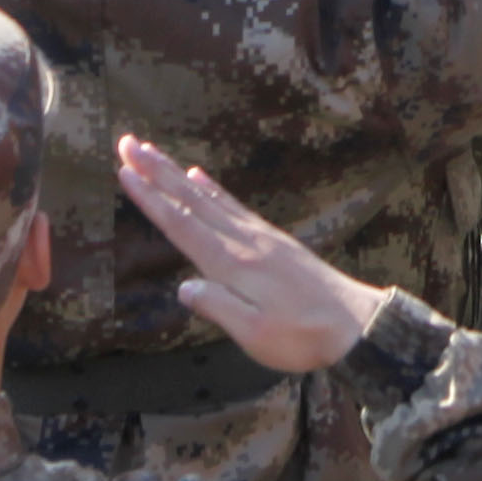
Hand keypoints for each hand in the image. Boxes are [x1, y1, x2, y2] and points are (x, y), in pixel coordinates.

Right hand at [116, 135, 387, 366]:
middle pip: (191, 200)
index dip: (151, 199)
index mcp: (233, 263)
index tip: (124, 171)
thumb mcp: (255, 334)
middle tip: (127, 144)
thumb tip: (184, 288)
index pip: (183, 224)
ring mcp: (261, 236)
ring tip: (152, 152)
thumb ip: (218, 307)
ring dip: (176, 174)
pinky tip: (200, 177)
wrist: (357, 325)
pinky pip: (234, 205)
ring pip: (210, 198)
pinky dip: (213, 189)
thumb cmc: (304, 336)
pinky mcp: (274, 240)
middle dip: (155, 172)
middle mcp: (244, 241)